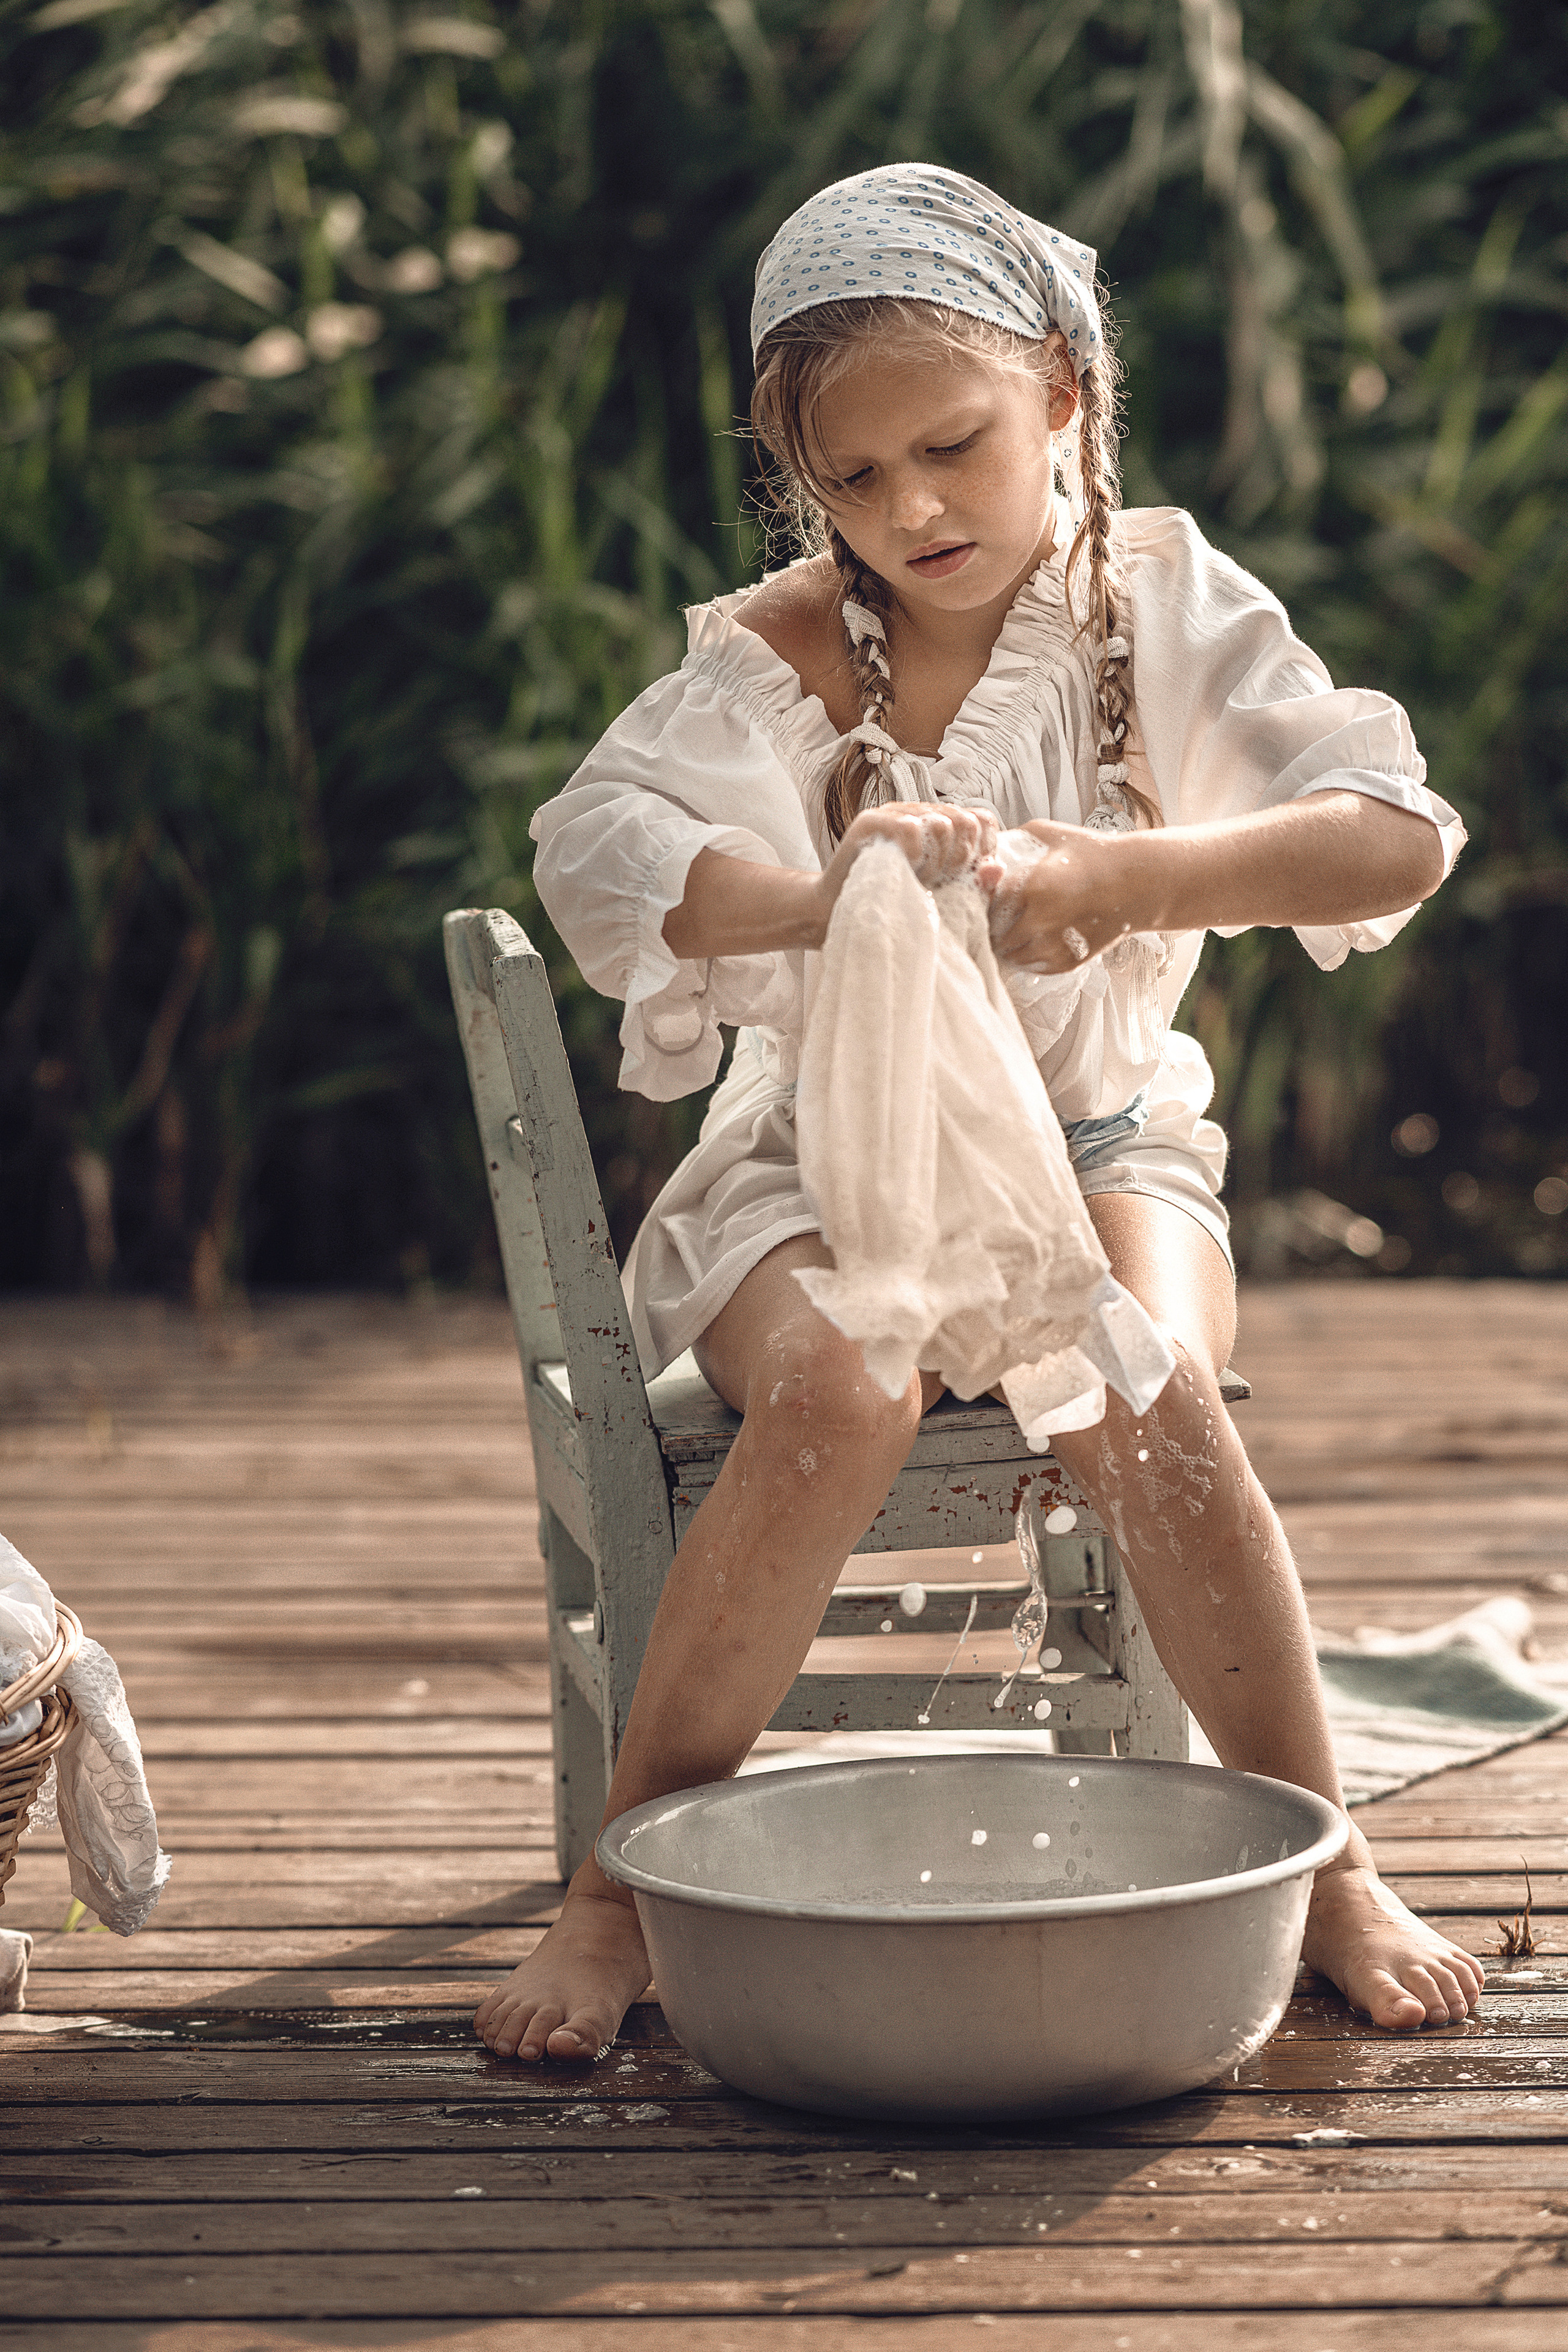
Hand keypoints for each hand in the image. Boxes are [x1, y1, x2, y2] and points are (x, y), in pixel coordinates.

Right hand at [812, 801, 999, 936]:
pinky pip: (911, 829)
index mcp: (940, 824)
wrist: (841, 916)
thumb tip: (996, 868)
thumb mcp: (946, 900)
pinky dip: (915, 856)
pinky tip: (905, 871)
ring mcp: (894, 813)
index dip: (984, 849)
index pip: (982, 820)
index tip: (966, 876)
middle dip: (962, 859)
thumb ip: (974, 885)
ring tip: (920, 879)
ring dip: (937, 861)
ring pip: (941, 823)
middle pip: (966, 821)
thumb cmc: (898, 907)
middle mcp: (918, 812)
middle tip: (940, 881)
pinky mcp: (871, 821)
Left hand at [984, 820, 1152, 973]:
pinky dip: (1027, 954)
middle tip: (997, 913)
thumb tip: (980, 856)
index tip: (984, 896)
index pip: (984, 904)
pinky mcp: (1065, 962)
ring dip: (1007, 942)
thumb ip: (1009, 842)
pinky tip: (1035, 935)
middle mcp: (1040, 921)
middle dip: (991, 923)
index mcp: (1032, 887)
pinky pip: (1030, 965)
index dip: (981, 900)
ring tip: (1016, 925)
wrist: (1136, 882)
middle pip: (992, 933)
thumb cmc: (1091, 853)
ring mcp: (1053, 946)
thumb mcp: (1046, 833)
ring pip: (1009, 954)